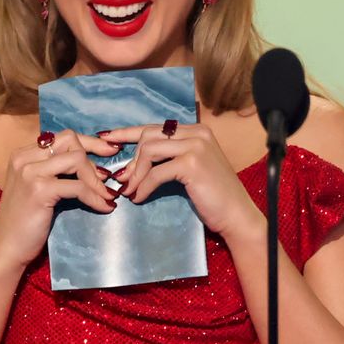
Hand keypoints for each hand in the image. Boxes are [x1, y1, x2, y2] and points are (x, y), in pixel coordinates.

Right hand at [0, 129, 120, 270]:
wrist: (5, 249)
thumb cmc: (22, 223)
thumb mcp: (35, 189)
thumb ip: (53, 172)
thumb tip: (90, 164)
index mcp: (22, 155)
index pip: (63, 137)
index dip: (89, 143)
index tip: (108, 152)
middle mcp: (24, 158)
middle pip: (70, 140)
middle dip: (94, 155)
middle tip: (108, 174)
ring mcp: (30, 173)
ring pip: (77, 159)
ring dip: (96, 178)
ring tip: (106, 194)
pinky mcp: (40, 191)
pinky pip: (78, 187)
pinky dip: (95, 197)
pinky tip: (104, 207)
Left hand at [96, 121, 259, 240]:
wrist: (236, 215)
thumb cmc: (213, 196)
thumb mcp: (190, 170)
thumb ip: (169, 158)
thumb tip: (134, 162)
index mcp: (196, 131)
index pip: (154, 127)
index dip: (127, 133)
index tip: (106, 139)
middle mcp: (196, 133)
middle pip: (148, 136)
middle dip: (131, 159)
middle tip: (122, 180)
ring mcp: (196, 146)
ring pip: (148, 150)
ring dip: (134, 173)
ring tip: (128, 191)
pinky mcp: (192, 164)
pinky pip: (155, 172)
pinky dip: (143, 187)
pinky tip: (139, 198)